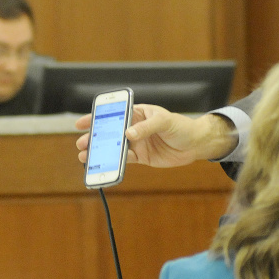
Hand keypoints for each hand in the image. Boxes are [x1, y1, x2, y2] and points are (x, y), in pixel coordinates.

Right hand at [75, 104, 237, 167]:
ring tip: (86, 156)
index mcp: (138, 113)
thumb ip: (146, 127)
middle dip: (94, 137)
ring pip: (114, 146)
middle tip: (82, 143)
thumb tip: (128, 134)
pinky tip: (105, 165)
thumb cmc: (181, 126)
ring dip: (100, 151)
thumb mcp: (165, 121)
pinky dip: (115, 163)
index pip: (114, 113)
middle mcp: (135, 127)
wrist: (196, 144)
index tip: (82, 122)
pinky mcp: (142, 156)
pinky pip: (125, 160)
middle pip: (110, 131)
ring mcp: (137, 142)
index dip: (97, 116)